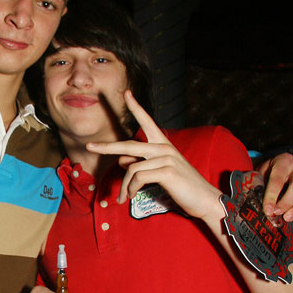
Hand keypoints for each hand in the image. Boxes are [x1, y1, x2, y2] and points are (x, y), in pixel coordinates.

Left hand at [87, 91, 222, 221]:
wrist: (203, 199)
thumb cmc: (181, 186)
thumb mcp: (158, 172)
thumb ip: (140, 163)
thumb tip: (121, 160)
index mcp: (163, 143)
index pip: (147, 121)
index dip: (136, 107)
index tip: (126, 93)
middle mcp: (164, 147)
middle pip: (128, 145)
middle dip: (106, 147)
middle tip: (89, 147)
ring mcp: (166, 158)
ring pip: (131, 168)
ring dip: (124, 185)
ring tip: (125, 197)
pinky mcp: (167, 171)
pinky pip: (138, 178)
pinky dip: (131, 189)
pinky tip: (132, 196)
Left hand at [257, 153, 292, 223]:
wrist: (276, 167)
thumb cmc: (267, 172)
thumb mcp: (259, 174)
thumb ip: (256, 185)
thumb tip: (249, 200)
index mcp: (283, 161)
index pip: (278, 179)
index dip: (272, 196)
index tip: (267, 210)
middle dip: (287, 202)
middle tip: (277, 213)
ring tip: (287, 218)